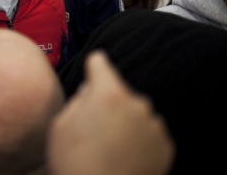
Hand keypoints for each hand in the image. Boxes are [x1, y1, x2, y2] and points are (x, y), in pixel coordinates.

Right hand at [47, 51, 174, 174]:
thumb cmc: (76, 164)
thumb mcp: (60, 126)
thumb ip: (77, 100)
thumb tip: (89, 92)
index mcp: (108, 94)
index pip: (100, 62)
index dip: (93, 68)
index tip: (92, 72)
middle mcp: (136, 103)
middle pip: (118, 92)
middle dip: (107, 104)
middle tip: (92, 130)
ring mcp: (153, 125)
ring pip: (134, 113)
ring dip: (124, 123)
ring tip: (107, 149)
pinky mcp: (165, 145)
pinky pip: (147, 134)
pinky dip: (138, 141)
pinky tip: (122, 158)